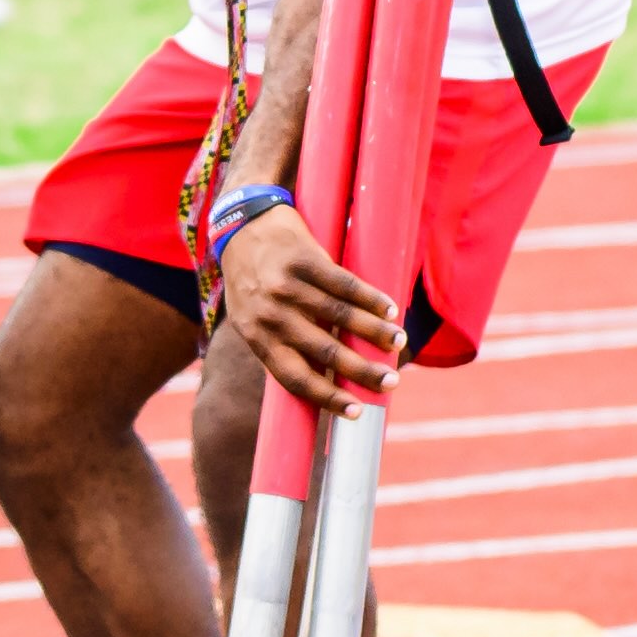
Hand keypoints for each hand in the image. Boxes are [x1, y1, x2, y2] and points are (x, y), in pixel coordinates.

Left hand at [216, 206, 402, 418]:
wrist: (238, 224)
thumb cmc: (250, 280)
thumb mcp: (250, 318)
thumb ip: (278, 344)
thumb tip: (322, 378)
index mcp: (255, 336)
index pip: (293, 377)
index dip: (327, 398)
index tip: (357, 412)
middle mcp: (270, 314)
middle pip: (323, 351)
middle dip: (362, 371)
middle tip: (391, 382)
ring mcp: (286, 285)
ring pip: (339, 316)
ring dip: (374, 333)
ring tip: (398, 342)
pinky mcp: (303, 258)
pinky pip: (344, 283)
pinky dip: (370, 298)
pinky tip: (389, 309)